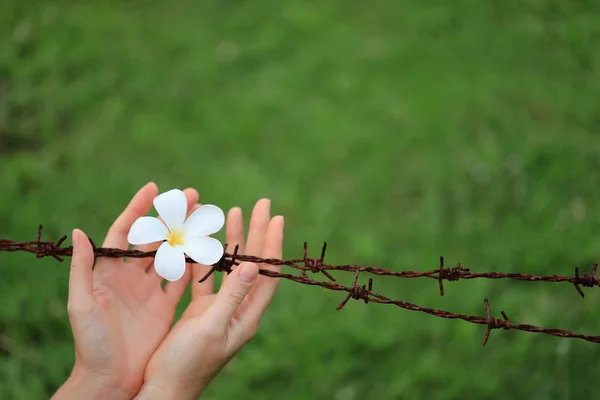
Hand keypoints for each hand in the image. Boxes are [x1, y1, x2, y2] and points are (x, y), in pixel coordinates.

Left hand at [53, 182, 198, 398]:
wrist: (109, 380)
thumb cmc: (90, 343)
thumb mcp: (81, 304)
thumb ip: (82, 269)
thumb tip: (81, 232)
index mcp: (109, 272)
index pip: (126, 232)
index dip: (138, 209)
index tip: (154, 189)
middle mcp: (131, 277)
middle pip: (155, 238)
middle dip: (172, 216)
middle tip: (193, 197)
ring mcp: (150, 291)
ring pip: (172, 255)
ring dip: (187, 236)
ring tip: (205, 217)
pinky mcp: (165, 308)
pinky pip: (183, 282)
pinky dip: (195, 266)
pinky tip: (209, 252)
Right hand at [135, 199, 283, 399]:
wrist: (164, 387)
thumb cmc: (187, 364)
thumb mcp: (211, 328)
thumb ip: (231, 297)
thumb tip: (254, 265)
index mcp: (247, 315)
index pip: (267, 273)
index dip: (273, 245)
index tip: (276, 218)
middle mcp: (238, 309)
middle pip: (253, 263)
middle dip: (256, 233)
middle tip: (261, 204)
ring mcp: (220, 308)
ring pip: (231, 266)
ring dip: (233, 241)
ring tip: (233, 212)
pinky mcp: (201, 310)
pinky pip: (208, 276)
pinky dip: (208, 256)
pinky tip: (205, 239)